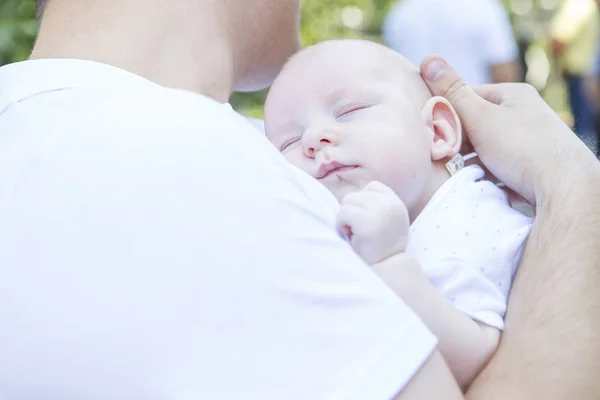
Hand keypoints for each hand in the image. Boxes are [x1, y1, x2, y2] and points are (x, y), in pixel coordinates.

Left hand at [336, 181, 408, 264]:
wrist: (387, 270)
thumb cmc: (380, 247)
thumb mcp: (385, 219)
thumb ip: (374, 204)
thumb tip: (349, 196)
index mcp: (396, 203)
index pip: (371, 187)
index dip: (362, 204)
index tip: (366, 222)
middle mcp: (391, 205)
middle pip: (355, 195)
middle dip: (351, 212)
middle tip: (358, 231)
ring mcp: (381, 214)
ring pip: (347, 202)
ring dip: (345, 219)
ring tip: (355, 234)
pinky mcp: (369, 225)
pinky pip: (343, 213)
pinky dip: (341, 224)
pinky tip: (351, 236)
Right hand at [420, 56, 599, 205]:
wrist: (563, 188)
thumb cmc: (522, 147)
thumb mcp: (480, 117)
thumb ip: (452, 93)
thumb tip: (428, 60)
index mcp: (514, 95)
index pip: (468, 96)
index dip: (447, 112)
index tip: (432, 130)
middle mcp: (524, 115)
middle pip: (476, 124)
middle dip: (457, 141)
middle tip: (442, 155)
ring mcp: (528, 142)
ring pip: (485, 148)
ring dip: (469, 161)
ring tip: (457, 173)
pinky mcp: (530, 167)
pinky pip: (498, 168)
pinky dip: (485, 175)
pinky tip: (477, 184)